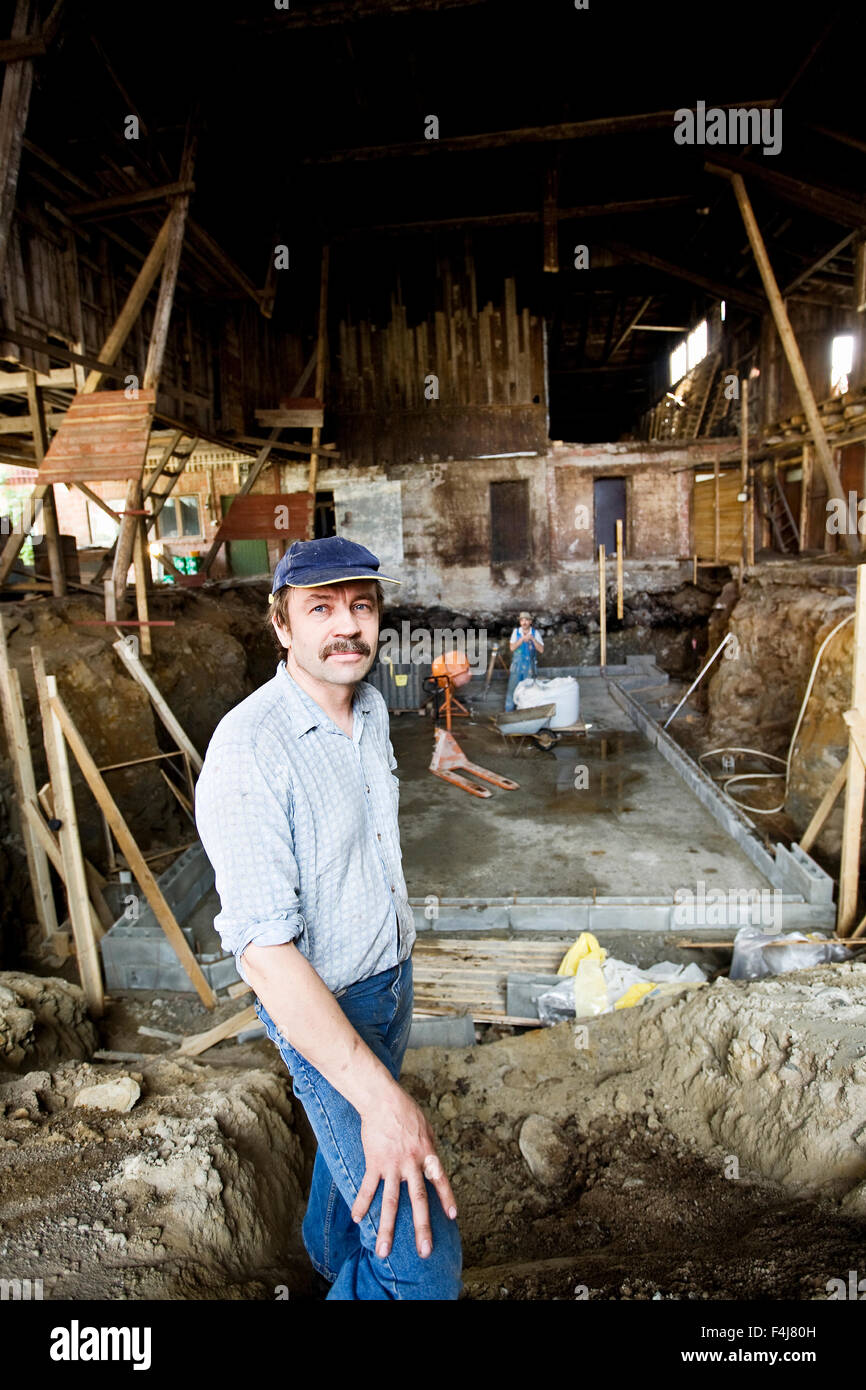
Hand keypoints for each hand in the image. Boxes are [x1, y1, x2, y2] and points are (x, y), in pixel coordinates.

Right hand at [351, 1084, 456, 1258]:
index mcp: (427, 1154)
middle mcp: (411, 1163)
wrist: (382, 1099)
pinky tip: (356, 1218)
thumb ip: (429, 1150)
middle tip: (425, 1252)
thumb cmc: (406, 1111)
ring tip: (382, 1251)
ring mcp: (392, 1165)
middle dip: (421, 1227)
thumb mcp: (426, 1129)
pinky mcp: (374, 1163)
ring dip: (386, 1228)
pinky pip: (368, 1188)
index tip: (452, 1217)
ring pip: (390, 1202)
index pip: (440, 1180)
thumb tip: (433, 1166)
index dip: (446, 1197)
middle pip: (418, 1200)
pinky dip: (361, 1203)